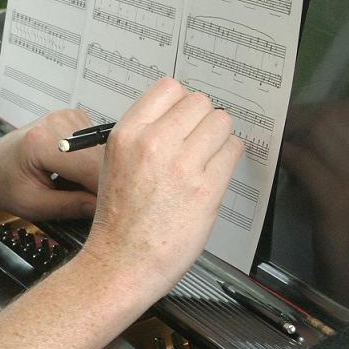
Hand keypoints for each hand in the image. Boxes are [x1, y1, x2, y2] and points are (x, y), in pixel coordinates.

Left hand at [0, 109, 106, 221]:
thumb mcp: (33, 205)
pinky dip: (94, 163)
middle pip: (101, 156)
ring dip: (100, 173)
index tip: (112, 210)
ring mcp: (68, 117)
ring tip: (81, 188)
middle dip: (104, 183)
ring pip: (104, 150)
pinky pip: (97, 145)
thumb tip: (105, 208)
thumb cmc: (3, 183)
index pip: (91, 168)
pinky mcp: (75, 119)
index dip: (104, 192)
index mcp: (42, 142)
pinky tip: (78, 173)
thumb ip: (70, 206)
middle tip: (100, 206)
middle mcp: (58, 122)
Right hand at [81, 77, 242, 294]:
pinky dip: (229, 159)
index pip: (169, 88)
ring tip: (208, 159)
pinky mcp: (206, 187)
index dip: (181, 104)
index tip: (183, 119)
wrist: (122, 261)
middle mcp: (153, 143)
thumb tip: (180, 117)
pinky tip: (214, 174)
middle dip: (203, 120)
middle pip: (200, 101)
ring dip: (219, 138)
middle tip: (198, 143)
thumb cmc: (119, 219)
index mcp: (127, 134)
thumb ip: (144, 136)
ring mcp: (181, 164)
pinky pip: (233, 151)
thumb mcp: (115, 162)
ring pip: (221, 122)